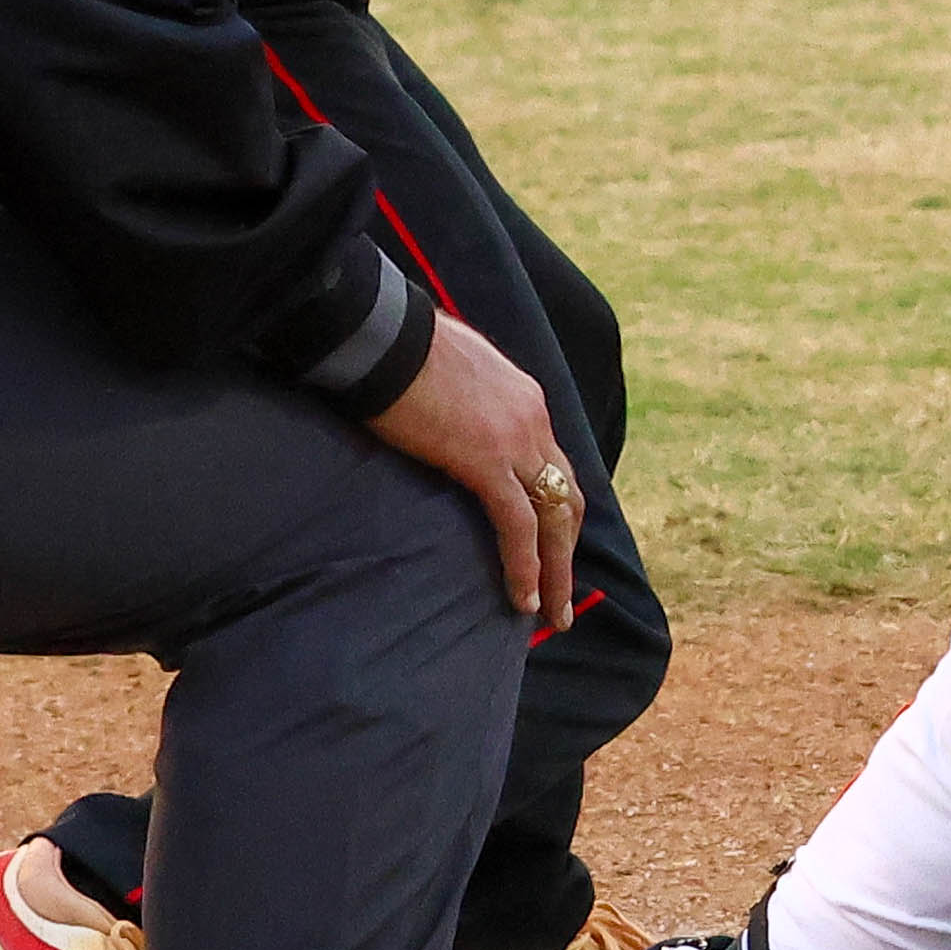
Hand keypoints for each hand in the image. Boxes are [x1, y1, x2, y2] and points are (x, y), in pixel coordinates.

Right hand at [361, 311, 578, 633]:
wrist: (383, 335)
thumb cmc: (399, 347)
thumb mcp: (451, 372)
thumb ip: (465, 402)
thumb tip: (447, 416)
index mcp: (525, 399)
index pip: (553, 464)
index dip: (556, 508)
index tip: (554, 543)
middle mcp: (532, 421)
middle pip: (565, 497)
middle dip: (567, 549)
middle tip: (563, 595)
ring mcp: (514, 441)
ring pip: (552, 519)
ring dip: (556, 572)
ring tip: (553, 614)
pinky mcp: (485, 461)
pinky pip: (517, 526)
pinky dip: (525, 567)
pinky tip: (522, 601)